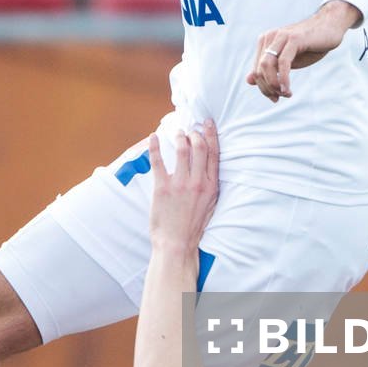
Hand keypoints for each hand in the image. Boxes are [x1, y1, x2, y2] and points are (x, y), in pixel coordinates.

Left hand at [148, 123, 217, 252]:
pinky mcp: (162, 187)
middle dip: (195, 133)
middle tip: (191, 129)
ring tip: (178, 133)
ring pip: (182, 150)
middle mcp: (198, 182)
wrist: (177, 243)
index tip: (208, 123)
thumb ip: (210, 185)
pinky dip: (154, 146)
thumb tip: (209, 166)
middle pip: (199, 147)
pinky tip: (153, 137)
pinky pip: (158, 161)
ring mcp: (180, 184)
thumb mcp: (210, 204)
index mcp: (211, 186)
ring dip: (179, 137)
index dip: (211, 135)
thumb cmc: (193, 226)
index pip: (214, 154)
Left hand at [246, 1, 362, 101]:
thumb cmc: (309, 45)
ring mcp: (281, 37)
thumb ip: (269, 69)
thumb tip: (249, 80)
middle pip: (259, 70)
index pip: (256, 70)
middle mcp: (269, 38)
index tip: (275, 98)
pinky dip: (283, 78)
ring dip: (274, 85)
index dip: (263, 87)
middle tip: (280, 97)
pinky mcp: (293, 39)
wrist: (330, 27)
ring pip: (267, 66)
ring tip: (285, 93)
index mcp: (265, 42)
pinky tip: (287, 89)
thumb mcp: (287, 60)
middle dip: (268, 88)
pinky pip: (282, 62)